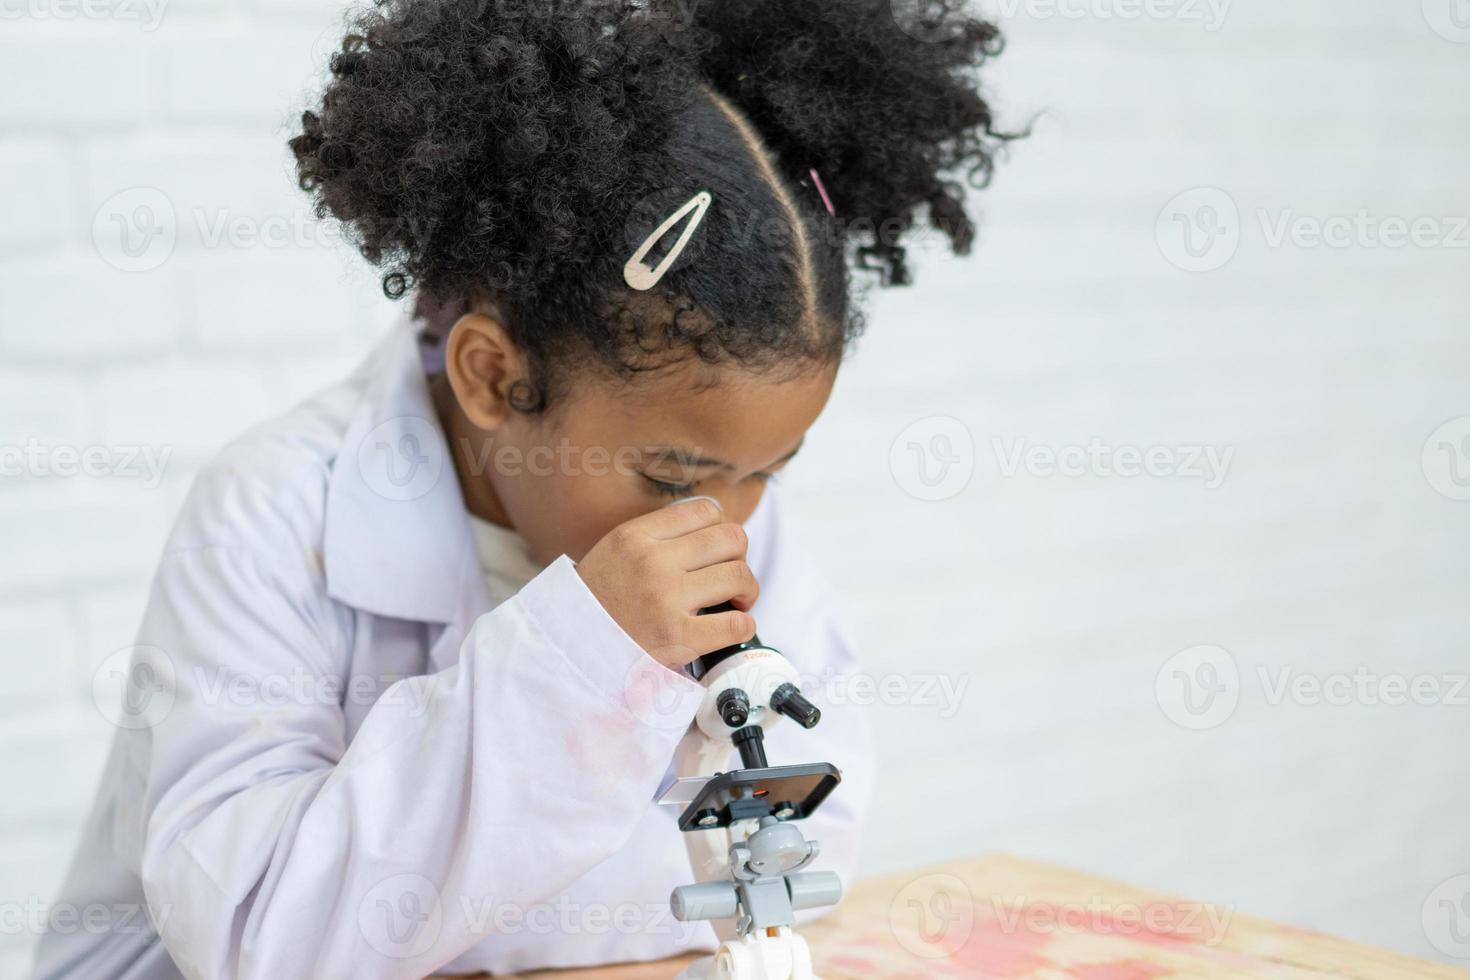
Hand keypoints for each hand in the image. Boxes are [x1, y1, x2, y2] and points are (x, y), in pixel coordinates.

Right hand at [575, 498, 757, 668]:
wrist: (568, 646)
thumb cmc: (597, 601)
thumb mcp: (616, 550)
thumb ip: (657, 535)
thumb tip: (713, 523)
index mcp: (636, 536)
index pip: (705, 511)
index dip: (722, 528)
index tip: (719, 550)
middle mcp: (653, 562)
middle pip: (730, 539)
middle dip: (741, 558)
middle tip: (733, 577)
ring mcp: (666, 599)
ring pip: (738, 576)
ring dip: (747, 590)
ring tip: (736, 602)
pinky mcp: (677, 638)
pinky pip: (735, 624)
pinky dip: (743, 625)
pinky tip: (732, 627)